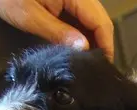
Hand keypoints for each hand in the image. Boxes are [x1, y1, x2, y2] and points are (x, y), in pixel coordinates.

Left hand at [0, 0, 114, 59]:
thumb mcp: (30, 16)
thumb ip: (59, 33)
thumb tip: (83, 49)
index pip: (101, 22)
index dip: (105, 45)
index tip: (103, 67)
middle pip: (100, 20)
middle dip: (101, 44)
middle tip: (96, 67)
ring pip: (92, 19)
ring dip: (91, 39)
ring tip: (86, 60)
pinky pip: (80, 16)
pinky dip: (81, 31)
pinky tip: (76, 46)